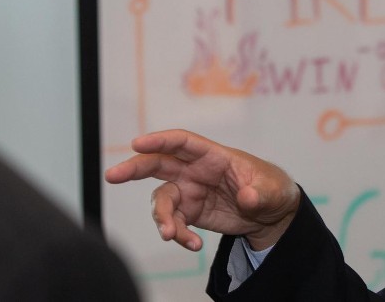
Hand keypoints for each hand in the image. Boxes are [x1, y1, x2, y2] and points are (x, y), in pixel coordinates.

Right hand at [104, 129, 299, 250]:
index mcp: (213, 156)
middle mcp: (195, 171)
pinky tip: (194, 245)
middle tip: (112, 176)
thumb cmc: (271, 188)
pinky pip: (175, 223)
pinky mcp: (191, 213)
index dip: (160, 140)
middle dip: (134, 168)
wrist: (272, 215)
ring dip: (162, 218)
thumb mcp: (272, 189)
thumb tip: (247, 197)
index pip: (182, 142)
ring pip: (163, 200)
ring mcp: (190, 192)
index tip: (137, 143)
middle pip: (158, 164)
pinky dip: (180, 235)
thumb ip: (258, 193)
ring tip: (172, 235)